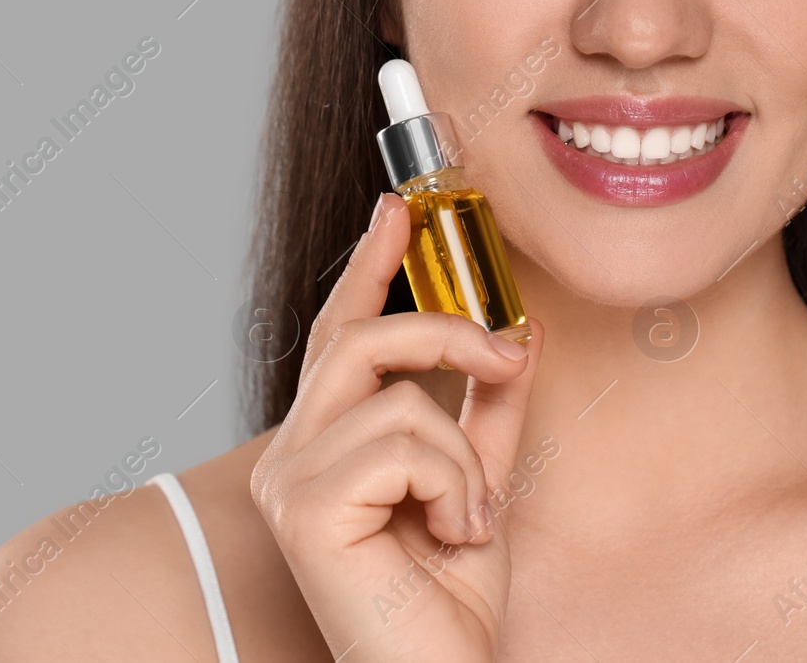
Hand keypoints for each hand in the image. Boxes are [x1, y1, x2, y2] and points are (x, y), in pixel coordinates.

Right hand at [251, 192, 543, 661]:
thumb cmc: (448, 599)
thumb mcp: (481, 482)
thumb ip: (490, 409)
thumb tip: (518, 330)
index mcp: (323, 443)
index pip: (339, 333)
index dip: (369, 265)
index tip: (399, 208)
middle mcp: (290, 455)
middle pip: (358, 339)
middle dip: (445, 331)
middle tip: (508, 353)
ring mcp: (288, 482)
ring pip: (397, 399)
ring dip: (463, 458)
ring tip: (466, 518)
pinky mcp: (303, 511)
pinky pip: (403, 444)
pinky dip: (453, 486)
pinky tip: (449, 537)